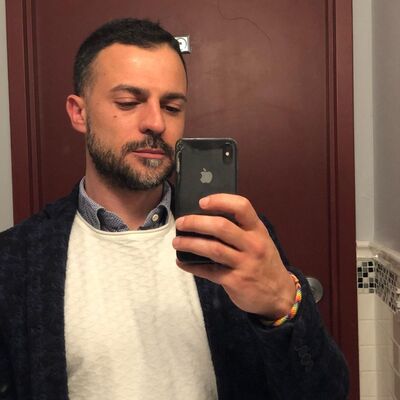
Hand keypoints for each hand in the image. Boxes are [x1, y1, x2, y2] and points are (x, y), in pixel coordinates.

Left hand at [172, 194, 295, 319]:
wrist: (279, 295)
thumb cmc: (264, 262)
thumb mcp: (261, 241)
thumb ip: (241, 230)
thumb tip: (207, 218)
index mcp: (258, 230)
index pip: (242, 207)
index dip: (220, 201)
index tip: (202, 202)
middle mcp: (253, 244)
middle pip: (221, 227)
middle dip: (196, 222)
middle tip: (181, 223)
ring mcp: (245, 264)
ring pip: (212, 248)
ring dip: (190, 243)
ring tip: (176, 242)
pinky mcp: (236, 281)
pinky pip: (209, 271)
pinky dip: (192, 266)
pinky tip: (182, 262)